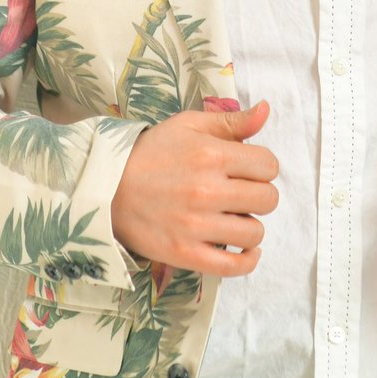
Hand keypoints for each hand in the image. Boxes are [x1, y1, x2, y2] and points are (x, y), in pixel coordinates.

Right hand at [110, 100, 279, 277]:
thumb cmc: (152, 152)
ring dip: (250, 225)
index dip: (262, 166)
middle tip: (240, 193)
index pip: (268, 165)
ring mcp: (197, 226)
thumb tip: (266, 110)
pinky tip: (243, 249)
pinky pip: (234, 266)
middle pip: (267, 199)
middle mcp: (207, 190)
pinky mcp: (186, 253)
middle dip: (259, 194)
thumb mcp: (189, 125)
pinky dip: (247, 261)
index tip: (247, 169)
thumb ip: (231, 121)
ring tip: (233, 217)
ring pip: (255, 233)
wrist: (108, 186)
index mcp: (211, 155)